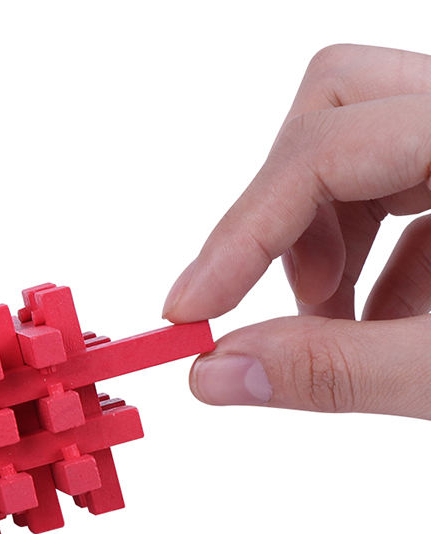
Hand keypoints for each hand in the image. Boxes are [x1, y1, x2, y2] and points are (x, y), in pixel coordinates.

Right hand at [163, 44, 430, 418]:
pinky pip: (394, 177)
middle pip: (330, 108)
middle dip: (283, 213)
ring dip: (325, 239)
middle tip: (295, 298)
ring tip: (349, 322)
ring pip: (354, 140)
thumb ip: (333, 372)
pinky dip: (370, 253)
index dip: (240, 234)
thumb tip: (215, 374)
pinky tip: (394, 317)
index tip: (190, 310)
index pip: (322, 149)